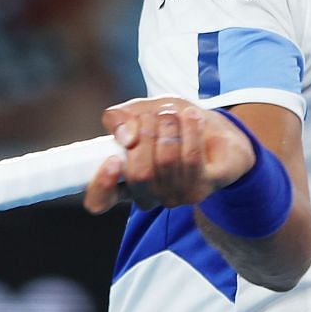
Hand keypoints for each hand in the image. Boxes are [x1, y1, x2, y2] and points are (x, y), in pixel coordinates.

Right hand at [82, 97, 256, 213]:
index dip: (102, 184)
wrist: (211, 126)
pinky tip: (193, 117)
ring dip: (170, 127)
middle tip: (156, 115)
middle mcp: (146, 196)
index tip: (112, 159)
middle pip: (139, 174)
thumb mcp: (138, 111)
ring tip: (174, 113)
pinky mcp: (201, 190)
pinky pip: (192, 159)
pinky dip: (191, 130)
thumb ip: (119, 118)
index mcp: (122, 181)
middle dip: (147, 134)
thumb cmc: (168, 123)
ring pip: (167, 162)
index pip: (100, 200)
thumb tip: (125, 137)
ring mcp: (174, 197)